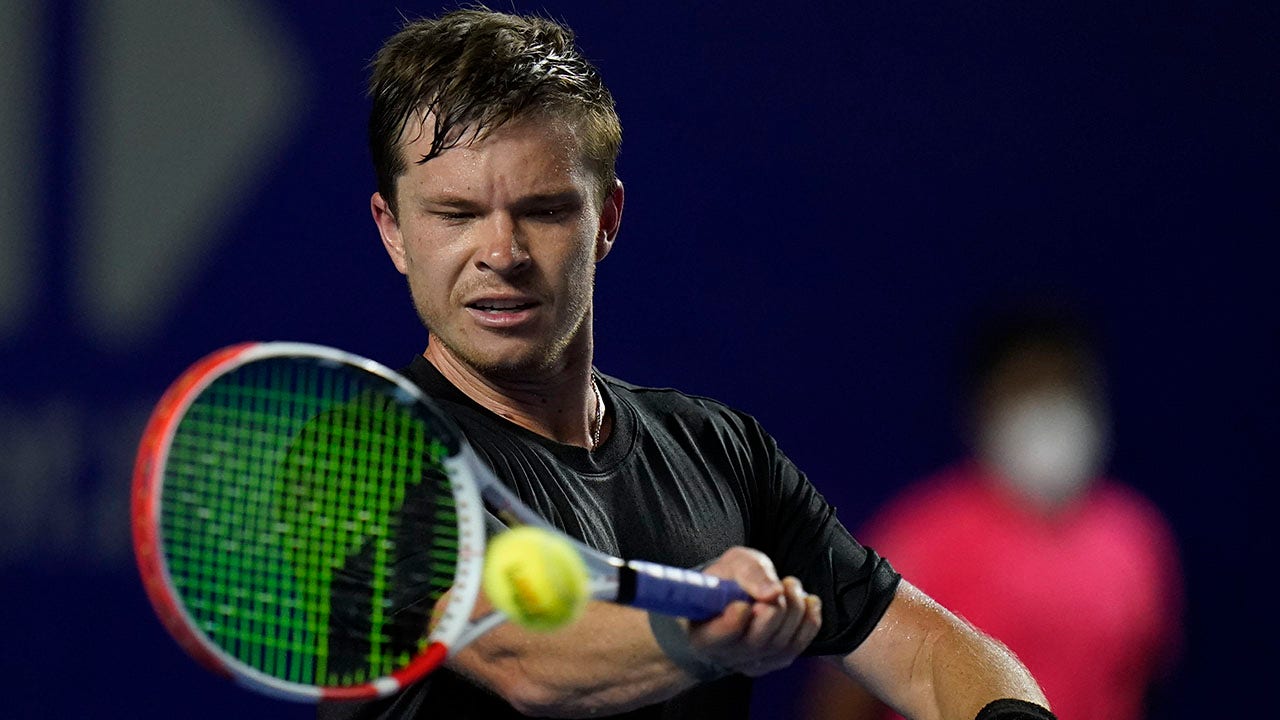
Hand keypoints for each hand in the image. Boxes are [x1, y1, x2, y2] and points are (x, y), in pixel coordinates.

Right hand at [688, 546, 821, 676]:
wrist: (739, 593)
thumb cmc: (730, 579)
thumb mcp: (734, 564)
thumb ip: (750, 573)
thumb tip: (772, 592)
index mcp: (702, 632)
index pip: (716, 637)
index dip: (732, 624)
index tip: (743, 605)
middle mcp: (725, 654)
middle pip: (755, 642)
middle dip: (775, 609)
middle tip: (781, 584)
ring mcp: (751, 662)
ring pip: (780, 644)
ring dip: (794, 609)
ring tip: (790, 585)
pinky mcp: (774, 662)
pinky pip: (797, 646)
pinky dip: (809, 621)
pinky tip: (807, 602)